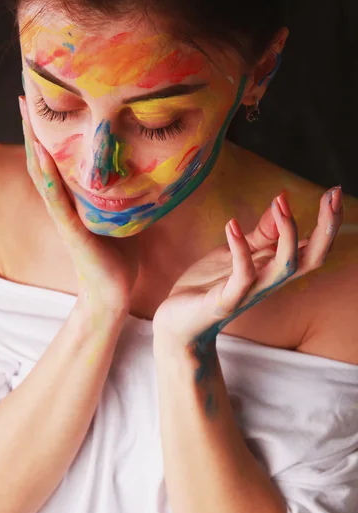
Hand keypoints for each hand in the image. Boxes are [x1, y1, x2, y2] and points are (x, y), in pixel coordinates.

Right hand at [19, 96, 139, 315]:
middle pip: (42, 162)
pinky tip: (41, 153)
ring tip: (25, 114)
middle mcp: (63, 206)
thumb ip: (124, 196)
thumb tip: (148, 173)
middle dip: (33, 130)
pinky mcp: (71, 232)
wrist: (114, 293)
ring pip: (43, 175)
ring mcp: (64, 218)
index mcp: (74, 202)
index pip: (56, 162)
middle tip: (24, 97)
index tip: (45, 104)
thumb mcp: (123, 218)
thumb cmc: (118, 257)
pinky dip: (48, 177)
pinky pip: (56, 201)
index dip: (49, 135)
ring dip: (33, 144)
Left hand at [153, 187, 342, 348]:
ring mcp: (249, 293)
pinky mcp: (226, 301)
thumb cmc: (208, 286)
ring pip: (285, 269)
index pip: (313, 248)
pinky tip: (232, 224)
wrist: (177, 322)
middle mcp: (268, 282)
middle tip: (333, 195)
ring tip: (282, 203)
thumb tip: (282, 201)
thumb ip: (260, 235)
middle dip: (327, 228)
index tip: (335, 190)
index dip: (329, 222)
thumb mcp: (235, 253)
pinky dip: (240, 250)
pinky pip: (242, 277)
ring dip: (288, 235)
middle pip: (311, 259)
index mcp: (273, 270)